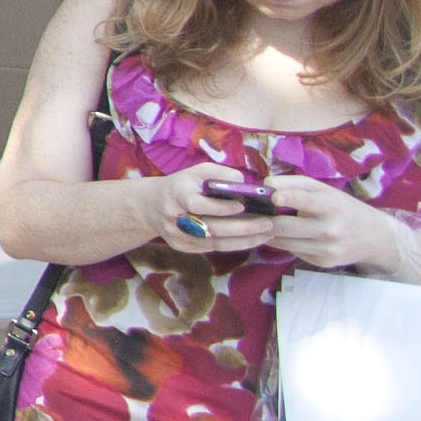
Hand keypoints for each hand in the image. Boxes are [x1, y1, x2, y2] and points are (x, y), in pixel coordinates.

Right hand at [145, 161, 285, 260]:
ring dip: (244, 240)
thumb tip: (245, 184)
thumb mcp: (198, 171)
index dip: (220, 207)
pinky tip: (252, 239)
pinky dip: (234, 245)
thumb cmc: (182, 185)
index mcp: (175, 193)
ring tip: (268, 234)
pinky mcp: (182, 247)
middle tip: (268, 224)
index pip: (196, 204)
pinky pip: (212, 249)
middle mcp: (173, 217)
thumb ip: (221, 174)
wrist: (151, 206)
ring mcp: (176, 235)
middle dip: (243, 227)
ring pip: (214, 243)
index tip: (243, 205)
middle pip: (211, 228)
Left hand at [253, 170, 414, 272]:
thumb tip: (266, 184)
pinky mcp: (323, 262)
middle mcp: (330, 229)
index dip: (289, 197)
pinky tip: (282, 235)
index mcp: (331, 206)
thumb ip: (295, 184)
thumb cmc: (342, 207)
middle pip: (285, 227)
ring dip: (268, 233)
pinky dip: (283, 243)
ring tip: (259, 223)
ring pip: (284, 242)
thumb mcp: (324, 190)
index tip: (273, 197)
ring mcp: (327, 249)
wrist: (375, 237)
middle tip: (249, 214)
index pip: (307, 201)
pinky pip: (293, 251)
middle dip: (264, 220)